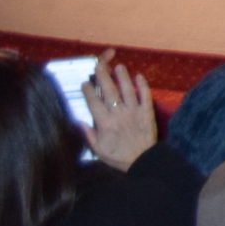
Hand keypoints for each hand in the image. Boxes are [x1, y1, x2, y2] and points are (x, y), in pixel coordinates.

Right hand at [82, 51, 155, 170]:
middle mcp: (118, 114)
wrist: (142, 160)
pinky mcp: (147, 112)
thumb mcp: (97, 149)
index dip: (89, 91)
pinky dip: (143, 85)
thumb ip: (88, 134)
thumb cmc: (117, 156)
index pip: (94, 103)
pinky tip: (139, 76)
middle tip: (99, 65)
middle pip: (109, 91)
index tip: (85, 82)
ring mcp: (134, 111)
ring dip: (123, 77)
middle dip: (103, 77)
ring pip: (127, 90)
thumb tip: (77, 121)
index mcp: (104, 123)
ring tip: (119, 66)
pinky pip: (145, 95)